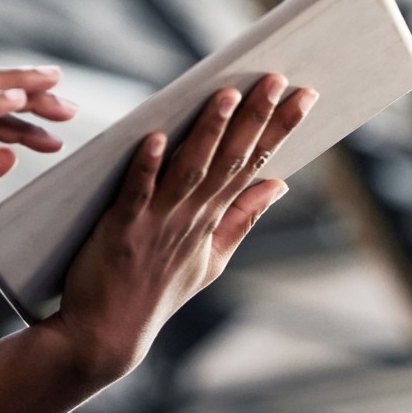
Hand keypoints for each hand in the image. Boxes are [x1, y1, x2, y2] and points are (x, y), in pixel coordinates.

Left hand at [45, 73, 315, 382]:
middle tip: (275, 78)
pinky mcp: (120, 230)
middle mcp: (191, 218)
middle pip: (229, 160)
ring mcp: (157, 224)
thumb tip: (281, 184)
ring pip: (188, 170)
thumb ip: (243, 218)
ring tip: (226, 95)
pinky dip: (145, 165)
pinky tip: (155, 137)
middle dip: (255, 118)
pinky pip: (135, 193)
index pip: (255, 164)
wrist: (106, 335)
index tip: (305, 95)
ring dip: (208, 133)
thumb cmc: (155, 291)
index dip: (280, 129)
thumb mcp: (211, 259)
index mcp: (212, 220)